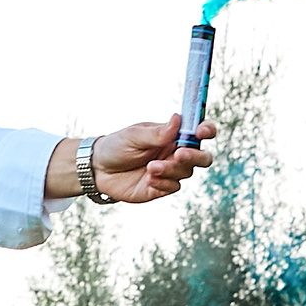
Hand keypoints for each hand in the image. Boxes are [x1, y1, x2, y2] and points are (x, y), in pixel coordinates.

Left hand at [70, 115, 217, 203]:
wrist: (98, 169)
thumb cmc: (117, 146)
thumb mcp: (134, 135)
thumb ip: (158, 133)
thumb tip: (178, 118)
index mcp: (173, 135)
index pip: (199, 131)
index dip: (207, 130)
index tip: (201, 131)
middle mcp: (175, 153)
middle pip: (203, 157)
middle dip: (195, 156)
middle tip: (179, 155)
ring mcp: (170, 171)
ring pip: (186, 172)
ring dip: (170, 170)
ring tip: (150, 167)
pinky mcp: (162, 187)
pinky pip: (173, 187)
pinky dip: (163, 183)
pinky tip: (148, 178)